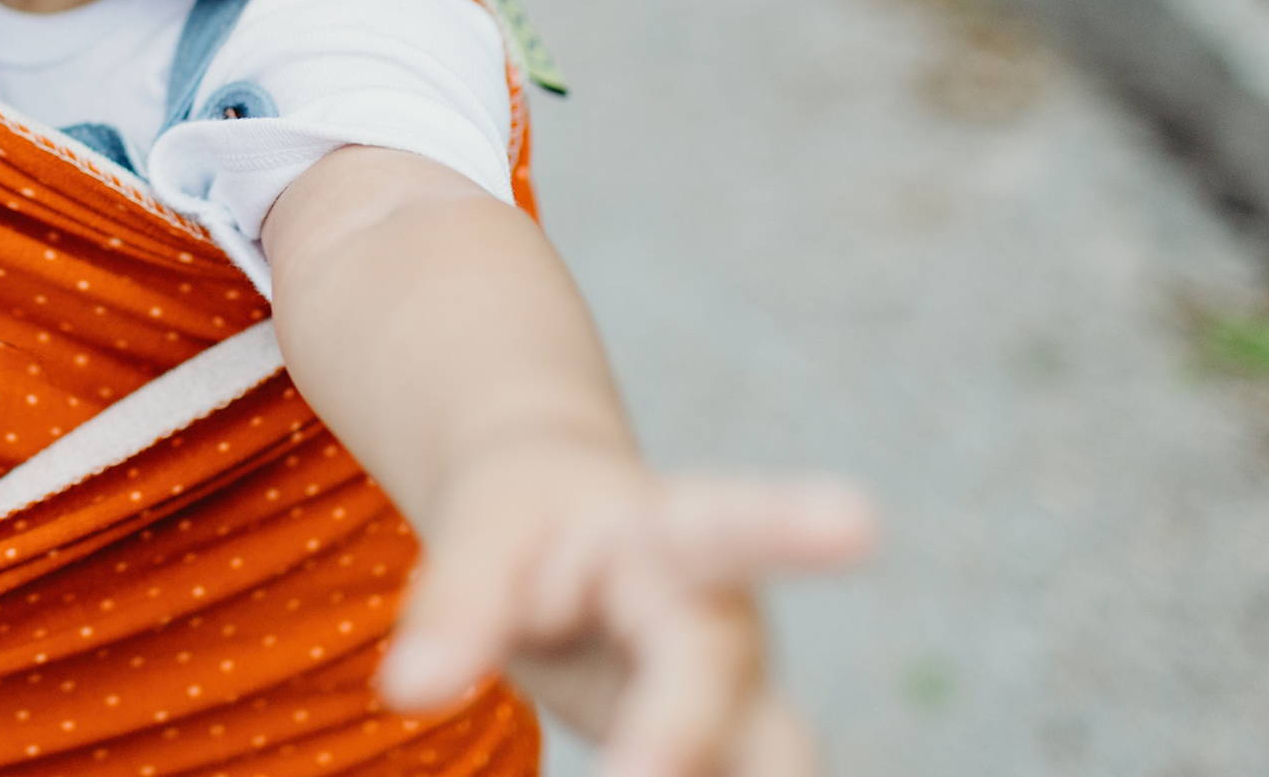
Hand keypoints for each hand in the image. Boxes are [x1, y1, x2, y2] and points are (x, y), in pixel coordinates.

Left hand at [375, 438, 874, 776]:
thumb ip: (454, 605)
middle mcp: (727, 630)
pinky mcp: (720, 755)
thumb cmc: (524, 517)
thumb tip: (409, 692)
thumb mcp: (480, 530)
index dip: (795, 528)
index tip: (860, 518)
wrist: (556, 525)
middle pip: (753, 708)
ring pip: (768, 767)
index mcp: (675, 539)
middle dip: (704, 744)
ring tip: (633, 773)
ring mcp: (733, 704)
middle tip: (643, 769)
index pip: (731, 533)